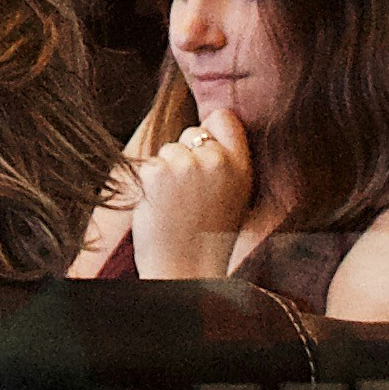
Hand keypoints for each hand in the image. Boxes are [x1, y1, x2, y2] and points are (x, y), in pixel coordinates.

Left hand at [129, 121, 255, 278]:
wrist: (186, 271)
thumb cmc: (208, 237)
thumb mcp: (235, 196)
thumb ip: (228, 162)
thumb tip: (209, 124)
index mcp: (241, 167)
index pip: (224, 118)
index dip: (210, 131)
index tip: (205, 153)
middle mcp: (216, 161)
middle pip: (191, 132)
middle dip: (185, 155)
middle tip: (190, 194)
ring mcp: (185, 166)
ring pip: (167, 149)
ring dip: (166, 171)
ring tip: (176, 205)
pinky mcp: (155, 173)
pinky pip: (147, 165)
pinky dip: (148, 183)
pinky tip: (160, 207)